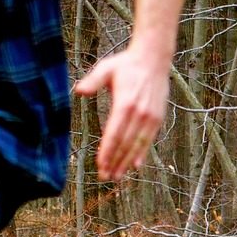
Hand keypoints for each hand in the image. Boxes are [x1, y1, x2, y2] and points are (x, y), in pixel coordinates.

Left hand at [74, 48, 170, 180]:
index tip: (100, 165)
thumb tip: (78, 91)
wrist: (154, 59)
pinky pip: (148, 140)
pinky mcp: (157, 118)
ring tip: (118, 176)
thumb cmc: (127, 64)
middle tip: (106, 176)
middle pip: (125, 143)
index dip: (107, 151)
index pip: (114, 133)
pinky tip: (135, 165)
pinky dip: (141, 154)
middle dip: (115, 162)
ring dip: (126, 162)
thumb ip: (93, 81)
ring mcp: (150, 117)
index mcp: (125, 103)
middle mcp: (139, 113)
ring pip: (137, 145)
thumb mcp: (107, 68)